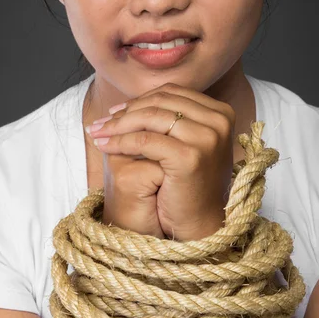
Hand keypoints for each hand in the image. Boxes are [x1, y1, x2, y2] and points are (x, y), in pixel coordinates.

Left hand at [87, 83, 235, 241]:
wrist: (200, 224)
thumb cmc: (189, 184)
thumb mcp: (185, 142)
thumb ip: (170, 118)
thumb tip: (127, 102)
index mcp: (221, 112)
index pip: (171, 93)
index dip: (139, 100)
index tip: (115, 111)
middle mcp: (219, 120)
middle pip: (160, 103)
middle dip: (125, 112)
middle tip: (100, 122)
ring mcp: (207, 138)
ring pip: (150, 118)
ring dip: (118, 125)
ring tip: (98, 133)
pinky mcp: (190, 156)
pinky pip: (145, 141)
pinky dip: (120, 142)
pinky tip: (105, 147)